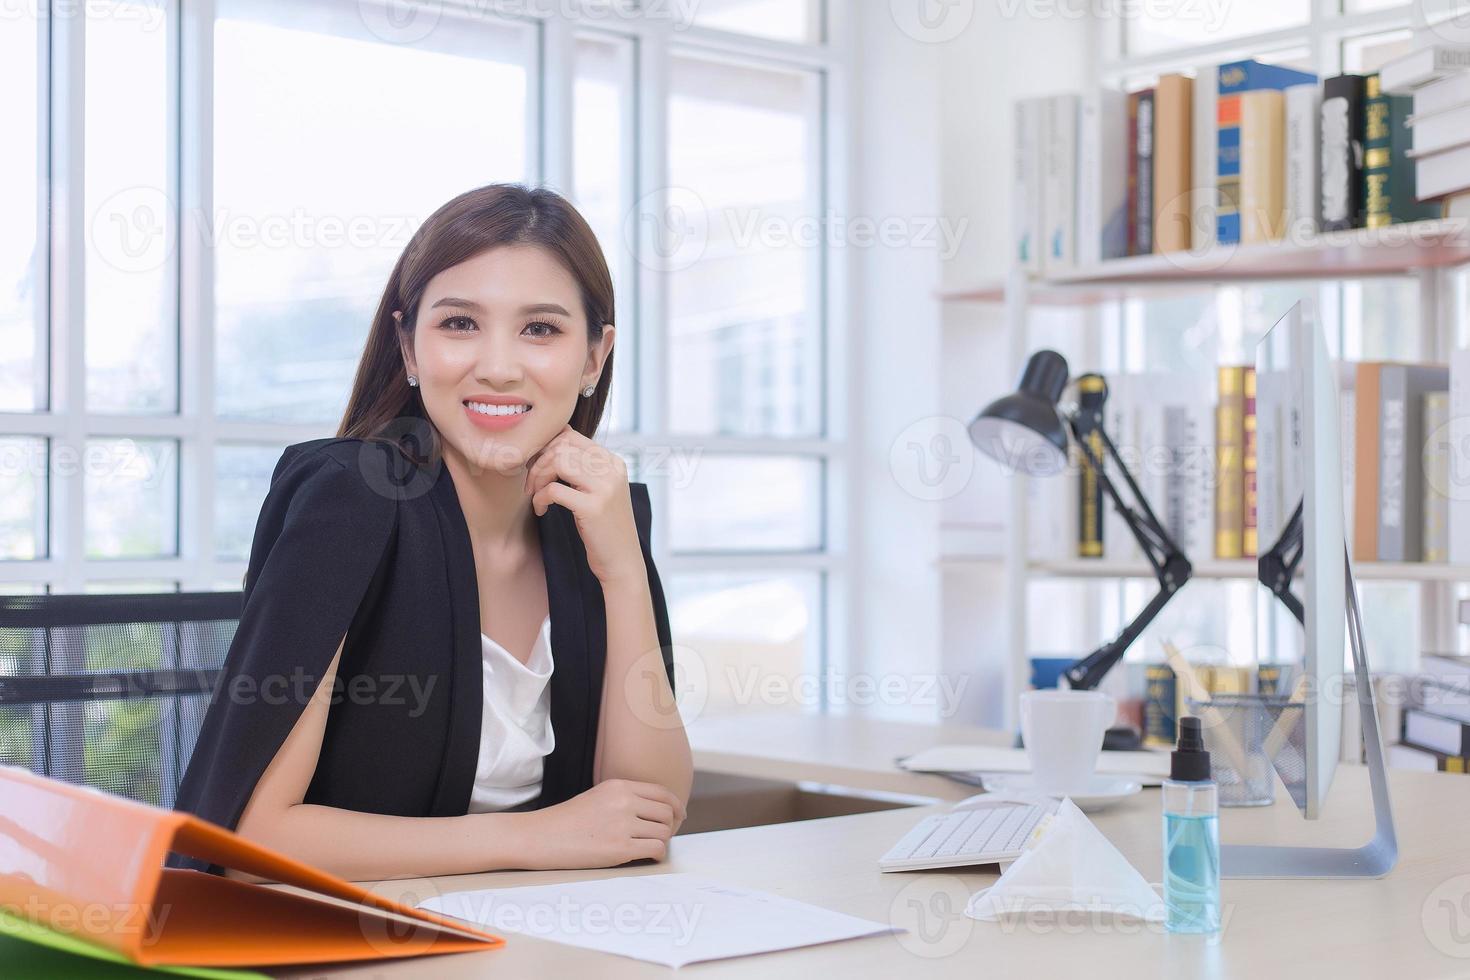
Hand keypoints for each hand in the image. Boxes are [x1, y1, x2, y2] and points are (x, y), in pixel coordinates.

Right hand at [520, 779, 686, 868]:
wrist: (541, 836)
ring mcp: (623, 824)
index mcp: (620, 786)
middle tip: (665, 836)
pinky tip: (648, 857)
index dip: (676, 806)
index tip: (679, 817)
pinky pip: (656, 849)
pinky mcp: (620, 848)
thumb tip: (657, 811)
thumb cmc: (568, 820)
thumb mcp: (599, 796)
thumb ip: (626, 799)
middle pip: (668, 812)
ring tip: (650, 847)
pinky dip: (657, 854)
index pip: (663, 793)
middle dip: (671, 826)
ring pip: (664, 832)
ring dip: (662, 841)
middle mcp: (625, 801)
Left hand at [524, 425, 642, 585]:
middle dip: (538, 463)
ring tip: (535, 496)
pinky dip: (540, 498)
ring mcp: (605, 488)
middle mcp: (612, 470)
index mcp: (614, 462)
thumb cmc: (604, 527)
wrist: (623, 562)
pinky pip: (554, 490)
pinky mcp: (593, 507)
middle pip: (562, 447)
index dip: (546, 449)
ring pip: (558, 462)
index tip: (537, 469)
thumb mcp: (599, 491)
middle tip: (532, 485)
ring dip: (538, 478)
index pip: (571, 437)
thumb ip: (584, 467)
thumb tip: (556, 438)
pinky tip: (541, 510)